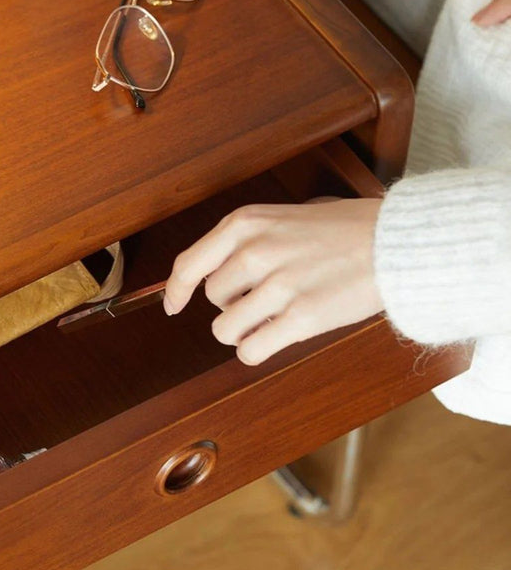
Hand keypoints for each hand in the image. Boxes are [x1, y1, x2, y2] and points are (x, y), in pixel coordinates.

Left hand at [164, 198, 383, 365]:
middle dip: (232, 305)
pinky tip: (277, 336)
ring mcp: (277, 286)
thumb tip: (209, 278)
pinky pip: (250, 351)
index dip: (176, 291)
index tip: (173, 306)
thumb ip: (245, 243)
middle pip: (212, 300)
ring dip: (243, 331)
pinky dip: (256, 350)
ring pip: (224, 330)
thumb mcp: (283, 218)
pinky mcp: (300, 318)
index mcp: (245, 224)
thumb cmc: (343, 230)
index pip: (188, 264)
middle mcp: (254, 252)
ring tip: (272, 318)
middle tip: (264, 298)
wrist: (396, 242)